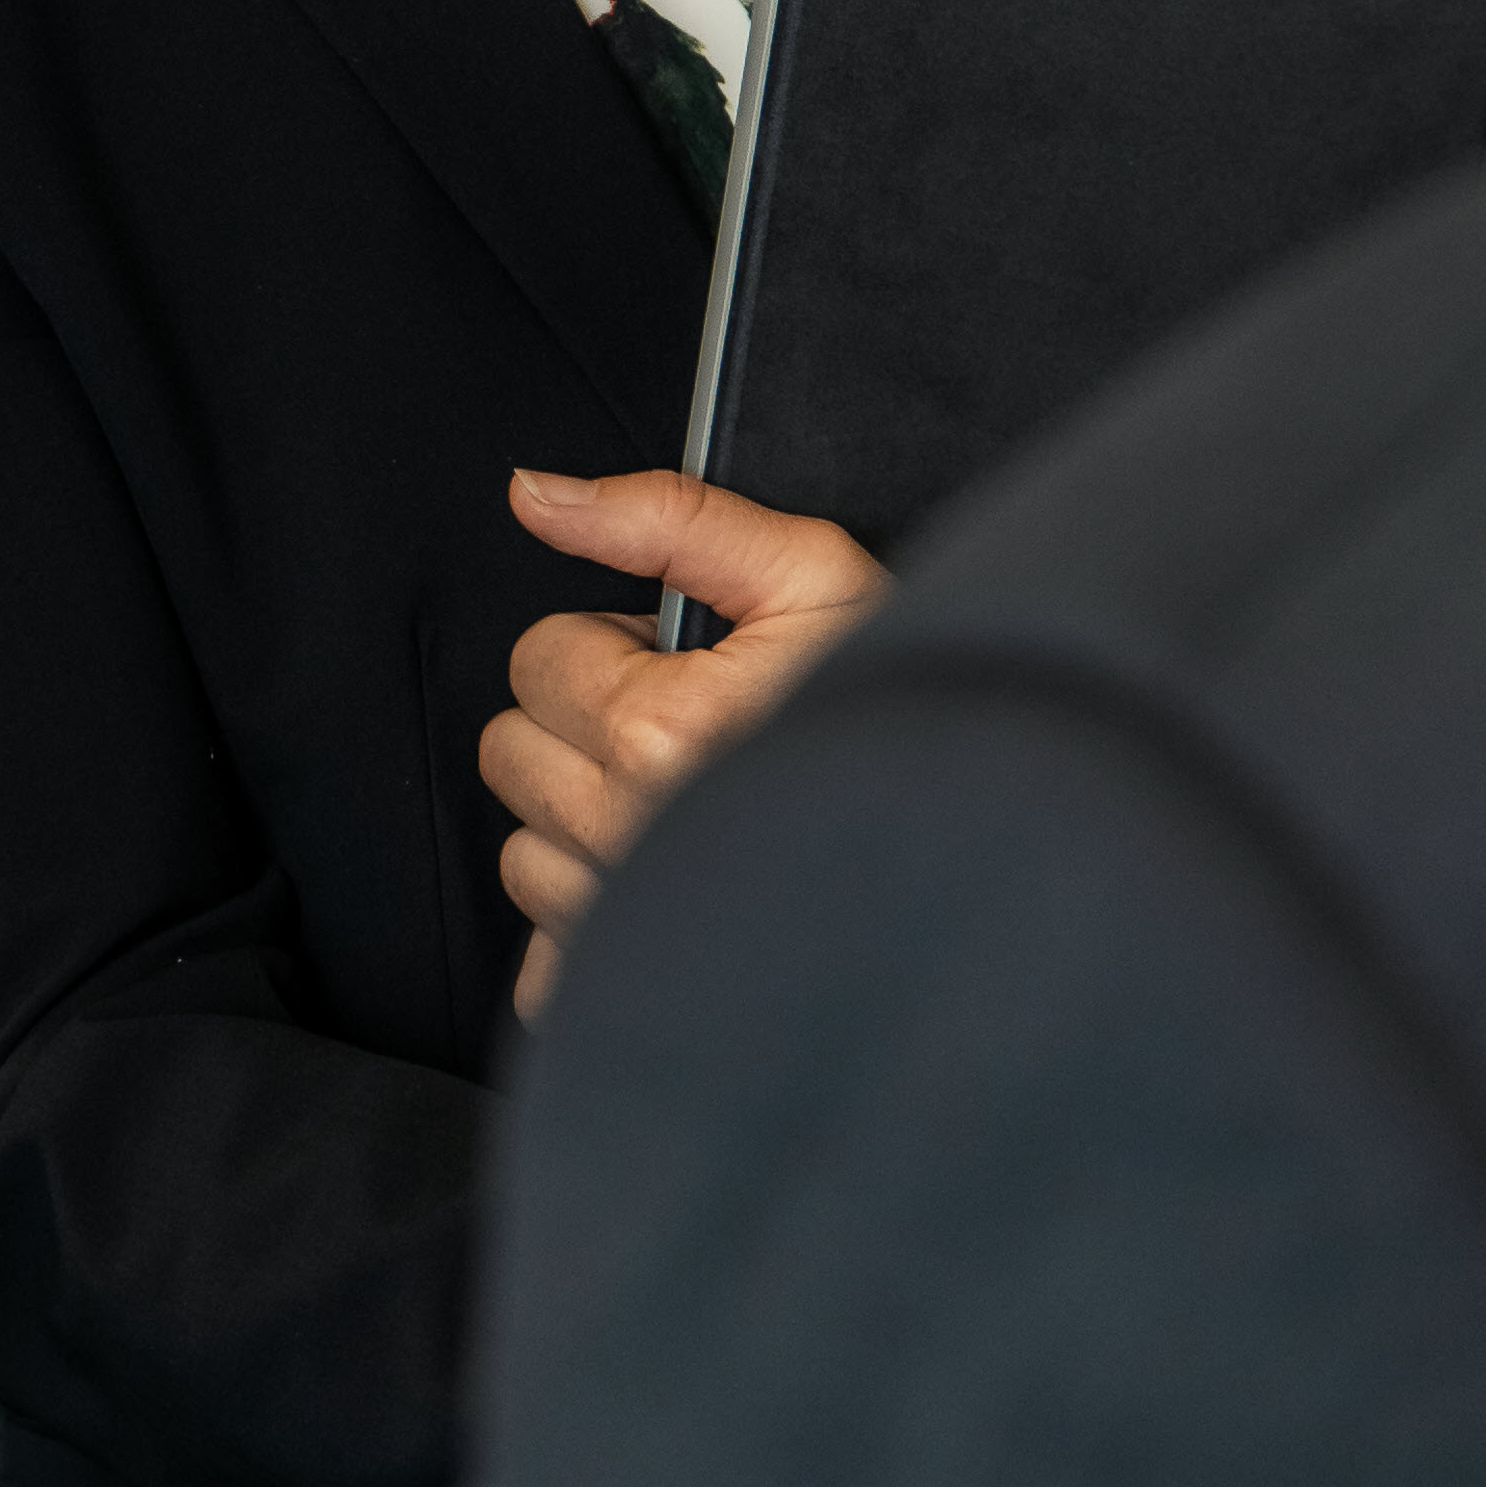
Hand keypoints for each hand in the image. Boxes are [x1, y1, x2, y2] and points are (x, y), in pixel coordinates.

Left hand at [481, 467, 888, 1021]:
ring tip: (686, 805)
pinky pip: (542, 958)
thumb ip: (664, 516)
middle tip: (690, 728)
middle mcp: (628, 835)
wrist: (972, 830)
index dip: (617, 644)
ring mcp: (621, 925)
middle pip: (513, 749)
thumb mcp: (807, 572)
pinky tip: (665, 885)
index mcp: (662, 729)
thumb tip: (533, 494)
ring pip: (523, 848)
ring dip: (587, 818)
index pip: (541, 655)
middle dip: (589, 723)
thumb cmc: (897, 712)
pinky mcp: (623, 993)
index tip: (688, 666)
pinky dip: (587, 922)